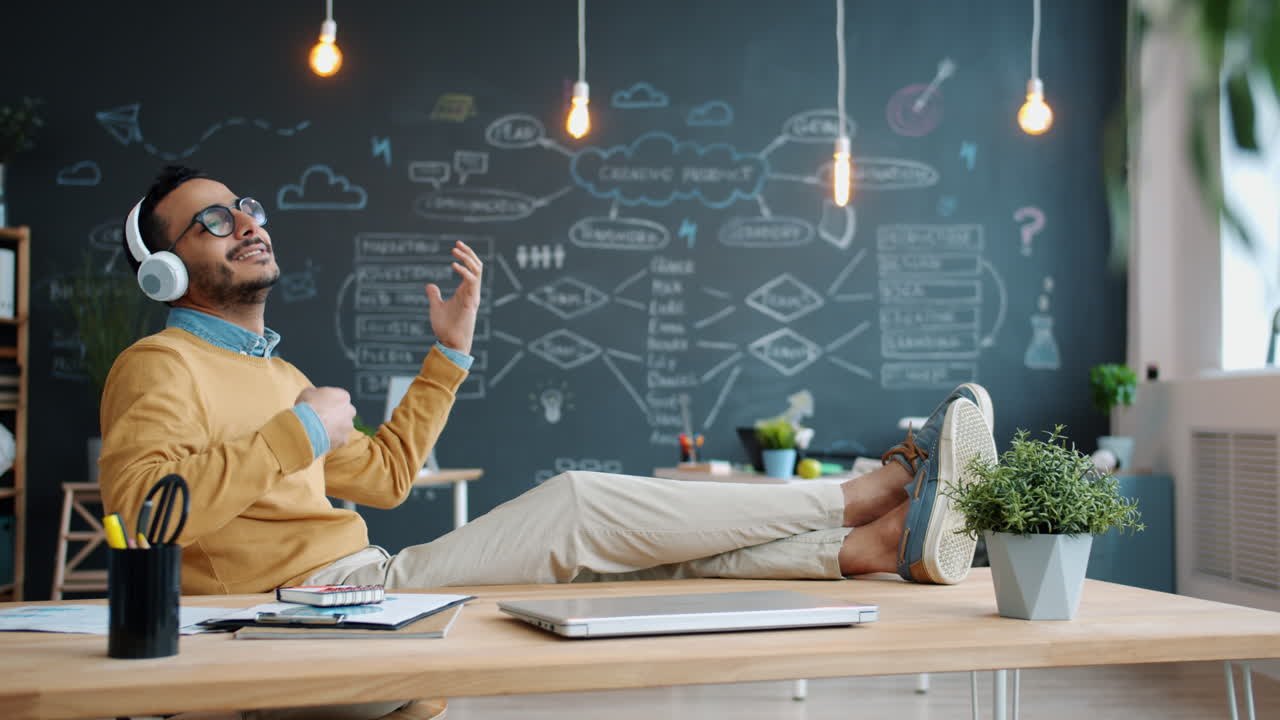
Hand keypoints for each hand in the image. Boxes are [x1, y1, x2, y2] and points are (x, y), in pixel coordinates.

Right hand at [295, 387, 355, 450]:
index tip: (322, 406)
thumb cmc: (307, 406)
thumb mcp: (308, 392)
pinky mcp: (344, 440)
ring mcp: (348, 426)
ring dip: (335, 428)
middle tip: (323, 419)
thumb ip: (316, 393)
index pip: (340, 398)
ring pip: (343, 427)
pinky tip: (321, 439)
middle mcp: (350, 410)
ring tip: (321, 431)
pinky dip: (332, 440)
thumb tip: (314, 395)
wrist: (307, 426)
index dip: (330, 403)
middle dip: (337, 415)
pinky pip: (339, 439)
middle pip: (345, 412)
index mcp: (343, 396)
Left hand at [426, 240, 482, 354]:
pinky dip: (464, 271)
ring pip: (477, 271)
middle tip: (457, 244)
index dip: (466, 256)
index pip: (472, 270)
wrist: (450, 343)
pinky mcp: (470, 302)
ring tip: (454, 251)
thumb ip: (434, 295)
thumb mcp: (436, 307)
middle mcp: (471, 292)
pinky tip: (453, 265)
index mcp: (465, 292)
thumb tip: (430, 285)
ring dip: (467, 259)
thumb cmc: (445, 328)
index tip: (456, 246)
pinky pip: (471, 282)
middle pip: (477, 267)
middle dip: (469, 253)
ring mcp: (472, 296)